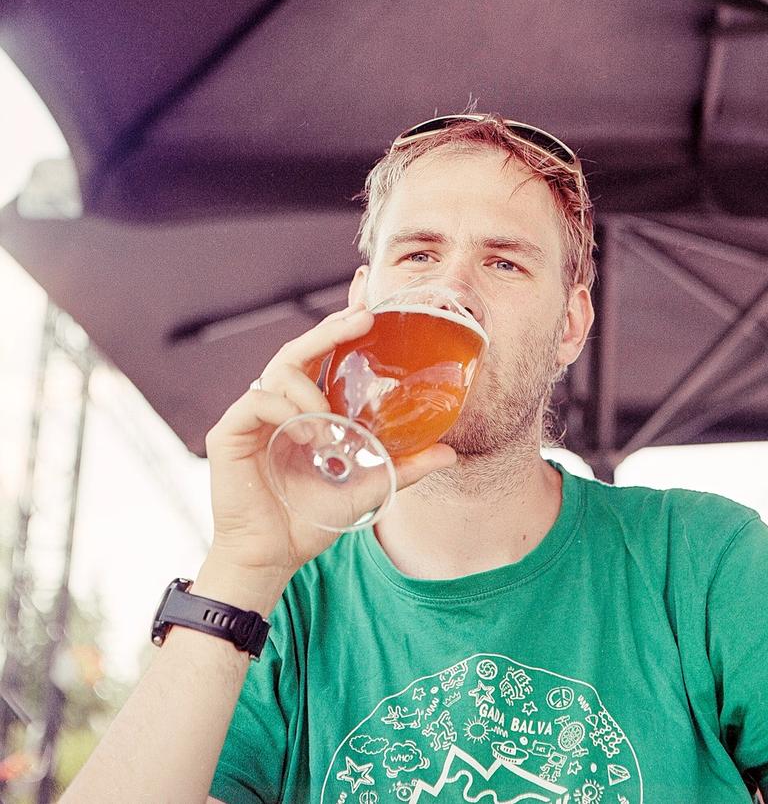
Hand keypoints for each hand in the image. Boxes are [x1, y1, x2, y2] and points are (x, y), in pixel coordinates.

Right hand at [203, 303, 456, 588]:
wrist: (274, 556)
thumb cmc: (314, 517)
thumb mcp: (371, 486)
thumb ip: (406, 466)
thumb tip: (450, 453)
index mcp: (310, 407)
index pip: (325, 353)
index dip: (343, 323)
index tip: (368, 296)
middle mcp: (282, 403)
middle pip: (302, 348)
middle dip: (333, 328)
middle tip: (364, 316)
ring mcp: (255, 415)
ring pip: (279, 368)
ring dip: (311, 385)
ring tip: (330, 419)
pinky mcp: (230, 432)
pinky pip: (257, 400)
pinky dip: (287, 410)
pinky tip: (309, 434)